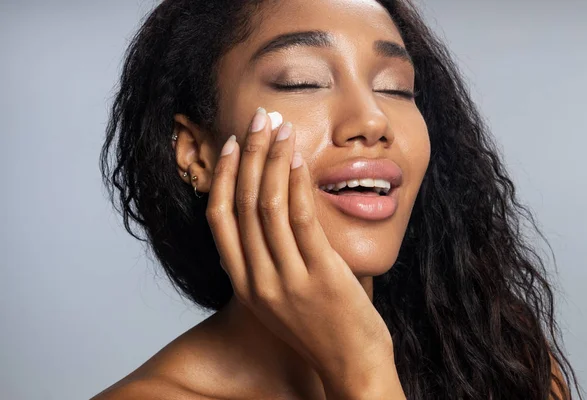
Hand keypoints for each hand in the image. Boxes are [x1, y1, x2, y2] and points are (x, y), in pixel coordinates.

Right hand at [206, 107, 396, 392]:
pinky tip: (297, 158)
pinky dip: (296, 184)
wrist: (352, 368)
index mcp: (244, 285)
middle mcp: (259, 281)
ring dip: (271, 160)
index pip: (219, 219)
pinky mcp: (320, 276)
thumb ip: (270, 261)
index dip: (222, 177)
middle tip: (255, 119)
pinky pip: (301, 220)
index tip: (229, 144)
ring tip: (278, 127)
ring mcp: (287, 279)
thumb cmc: (320, 329)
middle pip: (242, 203)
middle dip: (247, 154)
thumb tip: (271, 215)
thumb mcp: (281, 299)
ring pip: (267, 206)